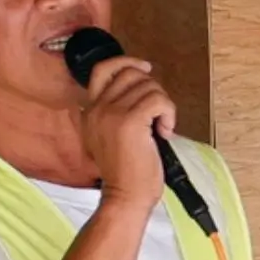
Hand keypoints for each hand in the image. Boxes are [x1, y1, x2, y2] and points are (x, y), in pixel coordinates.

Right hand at [79, 53, 172, 212]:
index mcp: (90, 111)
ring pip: (148, 86)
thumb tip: (143, 90)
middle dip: (153, 88)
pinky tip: (165, 132)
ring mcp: (111, 114)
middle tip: (159, 111)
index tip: (146, 69)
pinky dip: (169, 113)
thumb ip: (116, 113)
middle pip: (131, 73)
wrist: (125, 197)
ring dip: (163, 104)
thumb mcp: (110, 138)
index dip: (127, 62)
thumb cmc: (126, 174)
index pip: (103, 69)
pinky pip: (158, 100)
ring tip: (162, 128)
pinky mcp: (130, 122)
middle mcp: (97, 109)